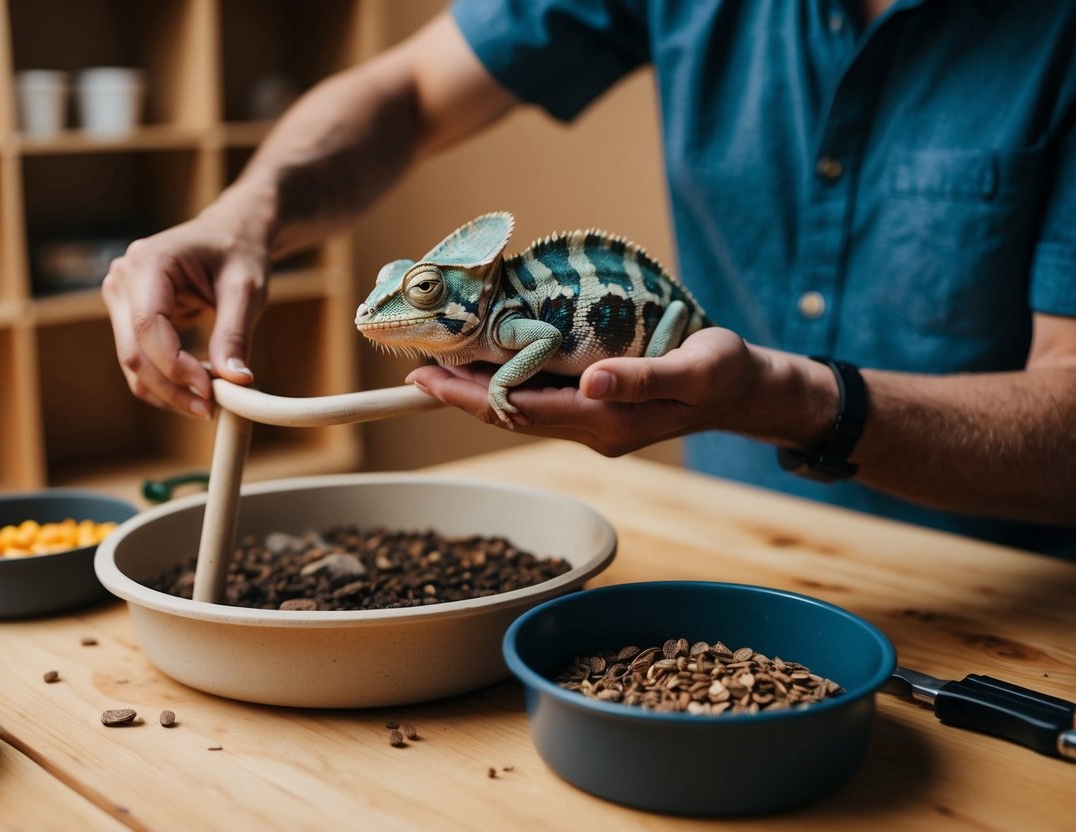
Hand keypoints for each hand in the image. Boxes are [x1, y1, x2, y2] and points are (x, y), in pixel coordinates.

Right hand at [102, 201, 268, 417]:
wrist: (230, 233)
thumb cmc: (239, 253)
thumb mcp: (247, 289)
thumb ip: (236, 333)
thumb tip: (235, 380)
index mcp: (148, 262)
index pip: (148, 327)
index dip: (176, 366)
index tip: (211, 391)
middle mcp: (123, 280)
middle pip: (134, 352)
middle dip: (172, 387)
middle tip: (211, 409)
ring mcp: (121, 299)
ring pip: (133, 364)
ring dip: (168, 392)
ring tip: (208, 404)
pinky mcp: (128, 317)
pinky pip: (140, 361)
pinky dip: (166, 382)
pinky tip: (197, 390)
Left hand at [405, 328, 761, 455]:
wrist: (745, 391)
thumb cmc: (724, 372)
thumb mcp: (694, 370)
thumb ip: (643, 379)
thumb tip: (590, 380)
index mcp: (608, 421)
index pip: (524, 411)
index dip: (472, 397)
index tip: (429, 380)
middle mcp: (593, 427)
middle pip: (513, 414)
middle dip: (462, 396)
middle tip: (414, 373)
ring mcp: (593, 421)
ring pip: (524, 408)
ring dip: (480, 391)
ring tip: (438, 367)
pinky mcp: (598, 408)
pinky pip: (542, 399)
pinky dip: (510, 383)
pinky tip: (489, 364)